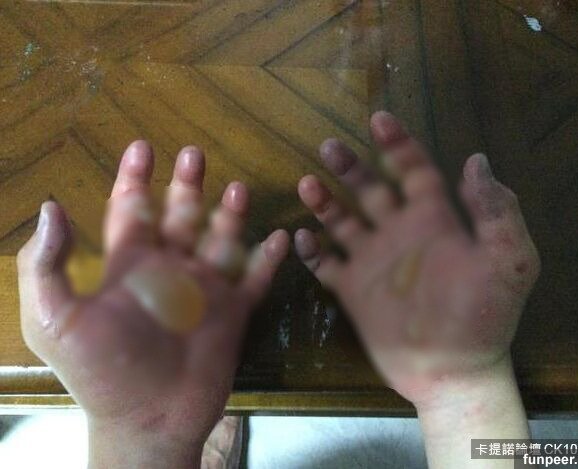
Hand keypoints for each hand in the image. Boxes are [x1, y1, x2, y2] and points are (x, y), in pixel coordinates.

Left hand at [17, 141, 288, 467]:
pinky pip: (256, 278)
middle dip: (187, 184)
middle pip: (181, 216)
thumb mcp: (56, 320)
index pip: (132, 210)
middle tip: (195, 155)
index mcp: (131, 266)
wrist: (149, 418)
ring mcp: (205, 290)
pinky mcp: (234, 313)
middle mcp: (170, 270)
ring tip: (238, 189)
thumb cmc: (102, 370)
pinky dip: (269, 259)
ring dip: (231, 214)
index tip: (143, 148)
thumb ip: (46, 265)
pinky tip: (281, 236)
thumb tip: (51, 208)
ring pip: (222, 239)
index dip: (135, 179)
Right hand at [294, 111, 539, 405]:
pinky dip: (312, 251)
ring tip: (308, 183)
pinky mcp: (354, 291)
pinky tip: (301, 237)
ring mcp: (373, 262)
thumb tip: (477, 160)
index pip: (414, 170)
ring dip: (325, 202)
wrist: (453, 370)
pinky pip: (326, 264)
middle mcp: (400, 233)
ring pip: (342, 221)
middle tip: (329, 146)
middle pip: (370, 189)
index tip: (378, 120)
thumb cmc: (484, 317)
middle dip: (351, 166)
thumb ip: (496, 211)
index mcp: (434, 220)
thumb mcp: (507, 261)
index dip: (398, 144)